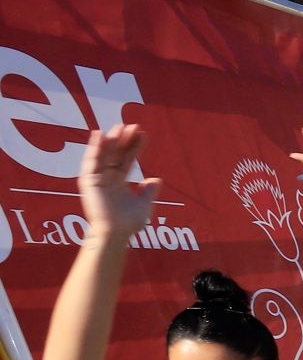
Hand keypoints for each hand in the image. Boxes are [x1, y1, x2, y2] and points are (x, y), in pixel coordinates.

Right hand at [77, 125, 160, 239]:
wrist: (116, 233)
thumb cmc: (129, 223)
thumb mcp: (144, 205)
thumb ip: (149, 192)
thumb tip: (156, 179)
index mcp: (119, 181)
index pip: (128, 159)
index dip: (135, 147)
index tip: (143, 134)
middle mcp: (108, 177)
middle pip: (116, 153)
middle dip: (124, 140)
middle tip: (134, 126)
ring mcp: (98, 177)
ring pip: (104, 154)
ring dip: (112, 140)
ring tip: (121, 127)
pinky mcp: (88, 180)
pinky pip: (91, 161)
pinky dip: (94, 148)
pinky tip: (100, 135)